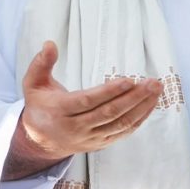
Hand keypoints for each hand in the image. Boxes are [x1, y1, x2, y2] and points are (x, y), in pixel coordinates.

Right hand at [2, 41, 162, 179]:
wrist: (40, 141)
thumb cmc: (40, 105)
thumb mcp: (33, 83)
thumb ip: (41, 63)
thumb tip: (50, 44)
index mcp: (59, 111)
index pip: (87, 101)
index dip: (109, 92)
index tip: (129, 80)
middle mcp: (75, 128)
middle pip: (108, 113)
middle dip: (133, 98)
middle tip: (152, 82)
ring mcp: (89, 138)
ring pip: (119, 124)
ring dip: (141, 108)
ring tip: (156, 90)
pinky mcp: (99, 144)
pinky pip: (122, 132)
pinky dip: (138, 119)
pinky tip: (150, 105)